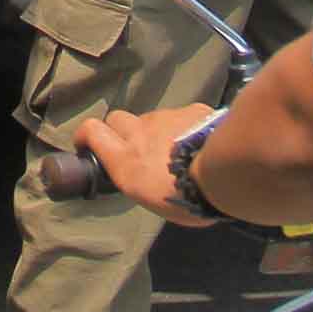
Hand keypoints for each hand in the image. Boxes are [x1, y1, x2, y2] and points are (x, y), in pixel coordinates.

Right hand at [71, 101, 222, 225]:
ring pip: (152, 119)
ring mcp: (166, 117)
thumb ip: (143, 180)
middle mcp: (140, 132)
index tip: (87, 144)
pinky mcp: (191, 110)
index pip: (92, 130)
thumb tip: (147, 177)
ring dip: (158, 132)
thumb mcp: (154, 202)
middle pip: (118, 119)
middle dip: (121, 130)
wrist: (226, 172)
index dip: (86, 135)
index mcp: (126, 160)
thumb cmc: (188, 200)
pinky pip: (181, 116)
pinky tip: (200, 141)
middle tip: (137, 149)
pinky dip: (185, 127)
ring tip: (178, 151)